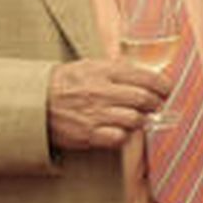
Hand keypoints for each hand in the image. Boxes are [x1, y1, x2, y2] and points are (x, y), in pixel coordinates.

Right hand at [47, 58, 167, 150]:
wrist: (36, 102)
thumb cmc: (66, 82)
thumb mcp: (90, 65)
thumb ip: (117, 68)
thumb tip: (147, 74)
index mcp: (103, 71)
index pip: (145, 77)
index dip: (163, 86)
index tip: (166, 90)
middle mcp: (101, 92)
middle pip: (144, 99)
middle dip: (156, 104)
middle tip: (156, 105)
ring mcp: (95, 114)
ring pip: (135, 120)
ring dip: (141, 120)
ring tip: (136, 117)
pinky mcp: (88, 134)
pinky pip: (119, 138)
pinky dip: (124, 135)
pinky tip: (119, 129)